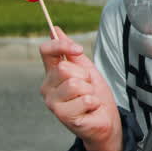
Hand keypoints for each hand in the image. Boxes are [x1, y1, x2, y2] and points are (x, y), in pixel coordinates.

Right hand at [39, 27, 121, 150]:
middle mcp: (47, 87)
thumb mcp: (87, 69)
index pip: (46, 51)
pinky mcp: (62, 116)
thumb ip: (71, 51)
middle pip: (65, 67)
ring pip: (75, 84)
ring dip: (90, 91)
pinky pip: (85, 99)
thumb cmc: (95, 96)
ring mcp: (52, 102)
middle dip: (85, 76)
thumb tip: (55, 29)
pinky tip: (90, 110)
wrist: (105, 121)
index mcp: (52, 73)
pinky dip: (93, 103)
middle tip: (88, 88)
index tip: (79, 49)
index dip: (62, 45)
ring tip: (89, 99)